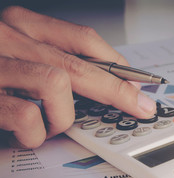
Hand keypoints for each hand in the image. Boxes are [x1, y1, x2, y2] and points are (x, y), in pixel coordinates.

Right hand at [0, 6, 155, 147]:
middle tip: (139, 107)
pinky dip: (35, 133)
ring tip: (52, 126)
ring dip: (63, 115)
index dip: (117, 63)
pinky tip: (28, 135)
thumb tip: (103, 80)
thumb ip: (54, 59)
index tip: (138, 82)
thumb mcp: (20, 52)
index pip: (84, 39)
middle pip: (80, 64)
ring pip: (56, 84)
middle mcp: (9, 38)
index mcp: (23, 25)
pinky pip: (25, 116)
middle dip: (117, 91)